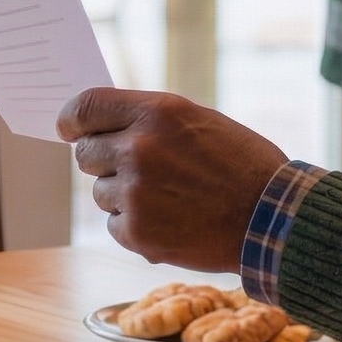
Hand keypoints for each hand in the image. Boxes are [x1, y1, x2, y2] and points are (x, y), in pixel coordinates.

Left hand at [57, 87, 286, 271]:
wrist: (273, 219)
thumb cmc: (241, 165)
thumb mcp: (198, 121)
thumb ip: (147, 120)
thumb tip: (97, 126)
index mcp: (156, 113)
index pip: (85, 107)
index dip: (71, 119)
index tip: (68, 128)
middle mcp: (139, 149)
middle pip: (85, 153)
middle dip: (103, 161)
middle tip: (138, 170)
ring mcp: (136, 193)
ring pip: (100, 192)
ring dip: (123, 196)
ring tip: (168, 198)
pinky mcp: (138, 233)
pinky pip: (114, 224)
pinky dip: (135, 226)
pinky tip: (171, 220)